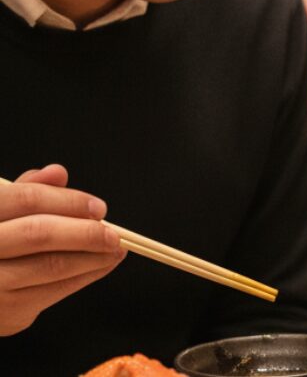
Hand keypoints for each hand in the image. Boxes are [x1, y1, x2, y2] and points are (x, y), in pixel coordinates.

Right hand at [0, 165, 124, 335]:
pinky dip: (85, 277)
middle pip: (39, 234)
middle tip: (114, 234)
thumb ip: (27, 191)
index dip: (69, 201)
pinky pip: (54, 292)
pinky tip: (101, 266)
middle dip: (85, 232)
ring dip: (93, 257)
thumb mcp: (2, 213)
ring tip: (115, 249)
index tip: (99, 207)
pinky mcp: (6, 312)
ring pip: (51, 266)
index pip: (27, 199)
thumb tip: (59, 173)